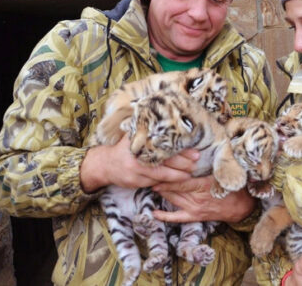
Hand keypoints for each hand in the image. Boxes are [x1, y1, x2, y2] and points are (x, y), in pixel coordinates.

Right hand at [80, 135, 198, 191]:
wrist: (105, 164)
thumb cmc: (125, 147)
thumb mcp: (134, 134)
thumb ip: (149, 128)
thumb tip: (171, 117)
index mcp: (141, 141)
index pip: (166, 145)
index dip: (183, 150)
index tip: (196, 152)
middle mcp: (139, 155)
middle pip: (167, 161)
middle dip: (185, 163)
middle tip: (197, 163)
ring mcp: (137, 170)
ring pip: (163, 175)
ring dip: (179, 176)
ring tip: (190, 174)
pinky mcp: (136, 182)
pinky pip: (156, 183)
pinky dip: (168, 183)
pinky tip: (177, 181)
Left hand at [152, 175, 255, 222]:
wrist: (240, 206)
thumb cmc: (232, 186)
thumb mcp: (222, 173)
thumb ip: (209, 165)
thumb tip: (196, 153)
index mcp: (204, 185)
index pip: (181, 180)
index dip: (168, 175)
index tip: (157, 167)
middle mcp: (197, 197)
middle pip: (174, 189)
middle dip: (160, 181)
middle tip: (148, 173)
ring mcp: (194, 208)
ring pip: (173, 199)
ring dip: (161, 192)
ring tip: (150, 184)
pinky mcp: (194, 216)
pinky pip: (177, 218)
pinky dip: (165, 216)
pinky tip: (154, 213)